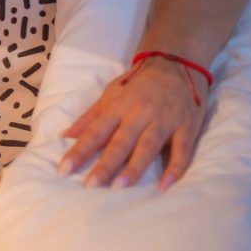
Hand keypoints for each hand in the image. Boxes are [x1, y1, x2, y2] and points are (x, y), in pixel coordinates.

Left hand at [58, 55, 209, 190]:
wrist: (175, 63)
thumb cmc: (137, 83)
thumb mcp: (109, 95)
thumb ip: (89, 118)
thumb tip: (64, 136)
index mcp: (117, 107)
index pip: (94, 133)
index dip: (78, 152)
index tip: (63, 170)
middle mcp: (139, 114)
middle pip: (120, 143)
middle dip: (104, 165)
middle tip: (90, 186)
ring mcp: (164, 120)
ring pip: (147, 147)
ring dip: (134, 168)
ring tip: (120, 187)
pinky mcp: (187, 127)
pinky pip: (182, 151)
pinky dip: (175, 169)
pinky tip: (166, 186)